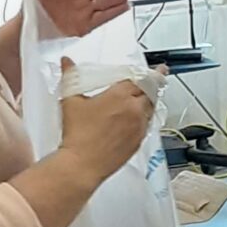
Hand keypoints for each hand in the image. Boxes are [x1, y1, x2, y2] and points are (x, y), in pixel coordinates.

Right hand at [60, 58, 152, 183]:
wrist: (83, 164)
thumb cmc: (78, 134)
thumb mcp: (70, 101)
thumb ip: (71, 77)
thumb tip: (66, 62)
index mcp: (120, 95)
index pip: (142, 78)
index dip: (152, 73)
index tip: (160, 69)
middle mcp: (134, 110)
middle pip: (151, 92)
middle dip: (153, 86)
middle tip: (155, 82)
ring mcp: (139, 126)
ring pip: (151, 109)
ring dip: (149, 102)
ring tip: (144, 99)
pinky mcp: (139, 142)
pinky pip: (147, 125)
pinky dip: (145, 118)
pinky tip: (136, 119)